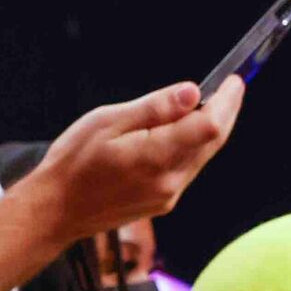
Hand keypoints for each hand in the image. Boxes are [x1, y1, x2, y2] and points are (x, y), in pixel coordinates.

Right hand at [25, 78, 242, 245]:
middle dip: (226, 112)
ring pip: (203, 156)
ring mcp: (168, 196)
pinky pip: (188, 170)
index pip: (209, 126)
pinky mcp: (162, 203)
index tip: (234, 80)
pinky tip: (184, 132)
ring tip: (209, 103)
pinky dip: (193, 147)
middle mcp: (169, 182)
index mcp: (156, 157)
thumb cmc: (74, 163)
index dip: (227, 101)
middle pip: (213, 142)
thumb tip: (191, 92)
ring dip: (211, 130)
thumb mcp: (108, 121)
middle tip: (232, 87)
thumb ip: (154, 108)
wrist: (56, 210)